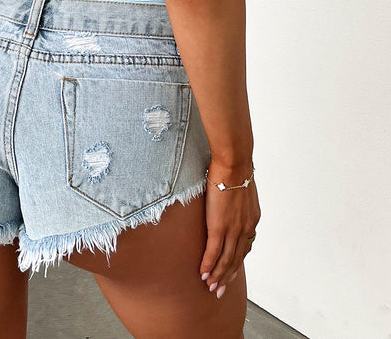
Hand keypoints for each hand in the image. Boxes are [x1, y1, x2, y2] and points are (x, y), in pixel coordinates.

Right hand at [199, 162, 260, 298]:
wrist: (234, 163)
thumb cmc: (235, 169)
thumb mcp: (242, 191)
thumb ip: (238, 202)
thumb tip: (230, 200)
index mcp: (251, 221)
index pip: (244, 248)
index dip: (236, 263)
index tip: (229, 273)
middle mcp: (245, 229)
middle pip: (236, 260)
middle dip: (227, 277)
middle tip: (219, 290)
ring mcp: (233, 230)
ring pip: (226, 260)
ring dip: (218, 276)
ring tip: (211, 287)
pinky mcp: (219, 227)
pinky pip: (214, 252)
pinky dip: (209, 265)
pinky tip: (203, 274)